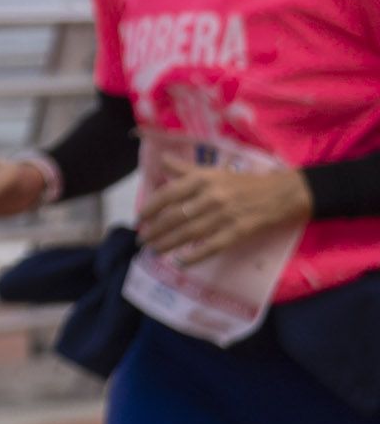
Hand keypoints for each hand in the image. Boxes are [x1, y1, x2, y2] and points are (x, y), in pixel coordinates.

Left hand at [138, 160, 312, 265]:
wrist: (282, 193)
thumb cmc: (243, 182)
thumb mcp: (213, 170)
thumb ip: (185, 169)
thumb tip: (160, 161)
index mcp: (203, 179)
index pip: (168, 194)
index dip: (150, 208)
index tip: (140, 219)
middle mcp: (211, 196)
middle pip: (176, 216)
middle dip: (155, 230)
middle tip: (143, 239)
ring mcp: (225, 215)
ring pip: (190, 232)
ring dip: (168, 243)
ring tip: (154, 250)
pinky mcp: (239, 231)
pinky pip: (212, 246)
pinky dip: (195, 256)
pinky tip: (180, 262)